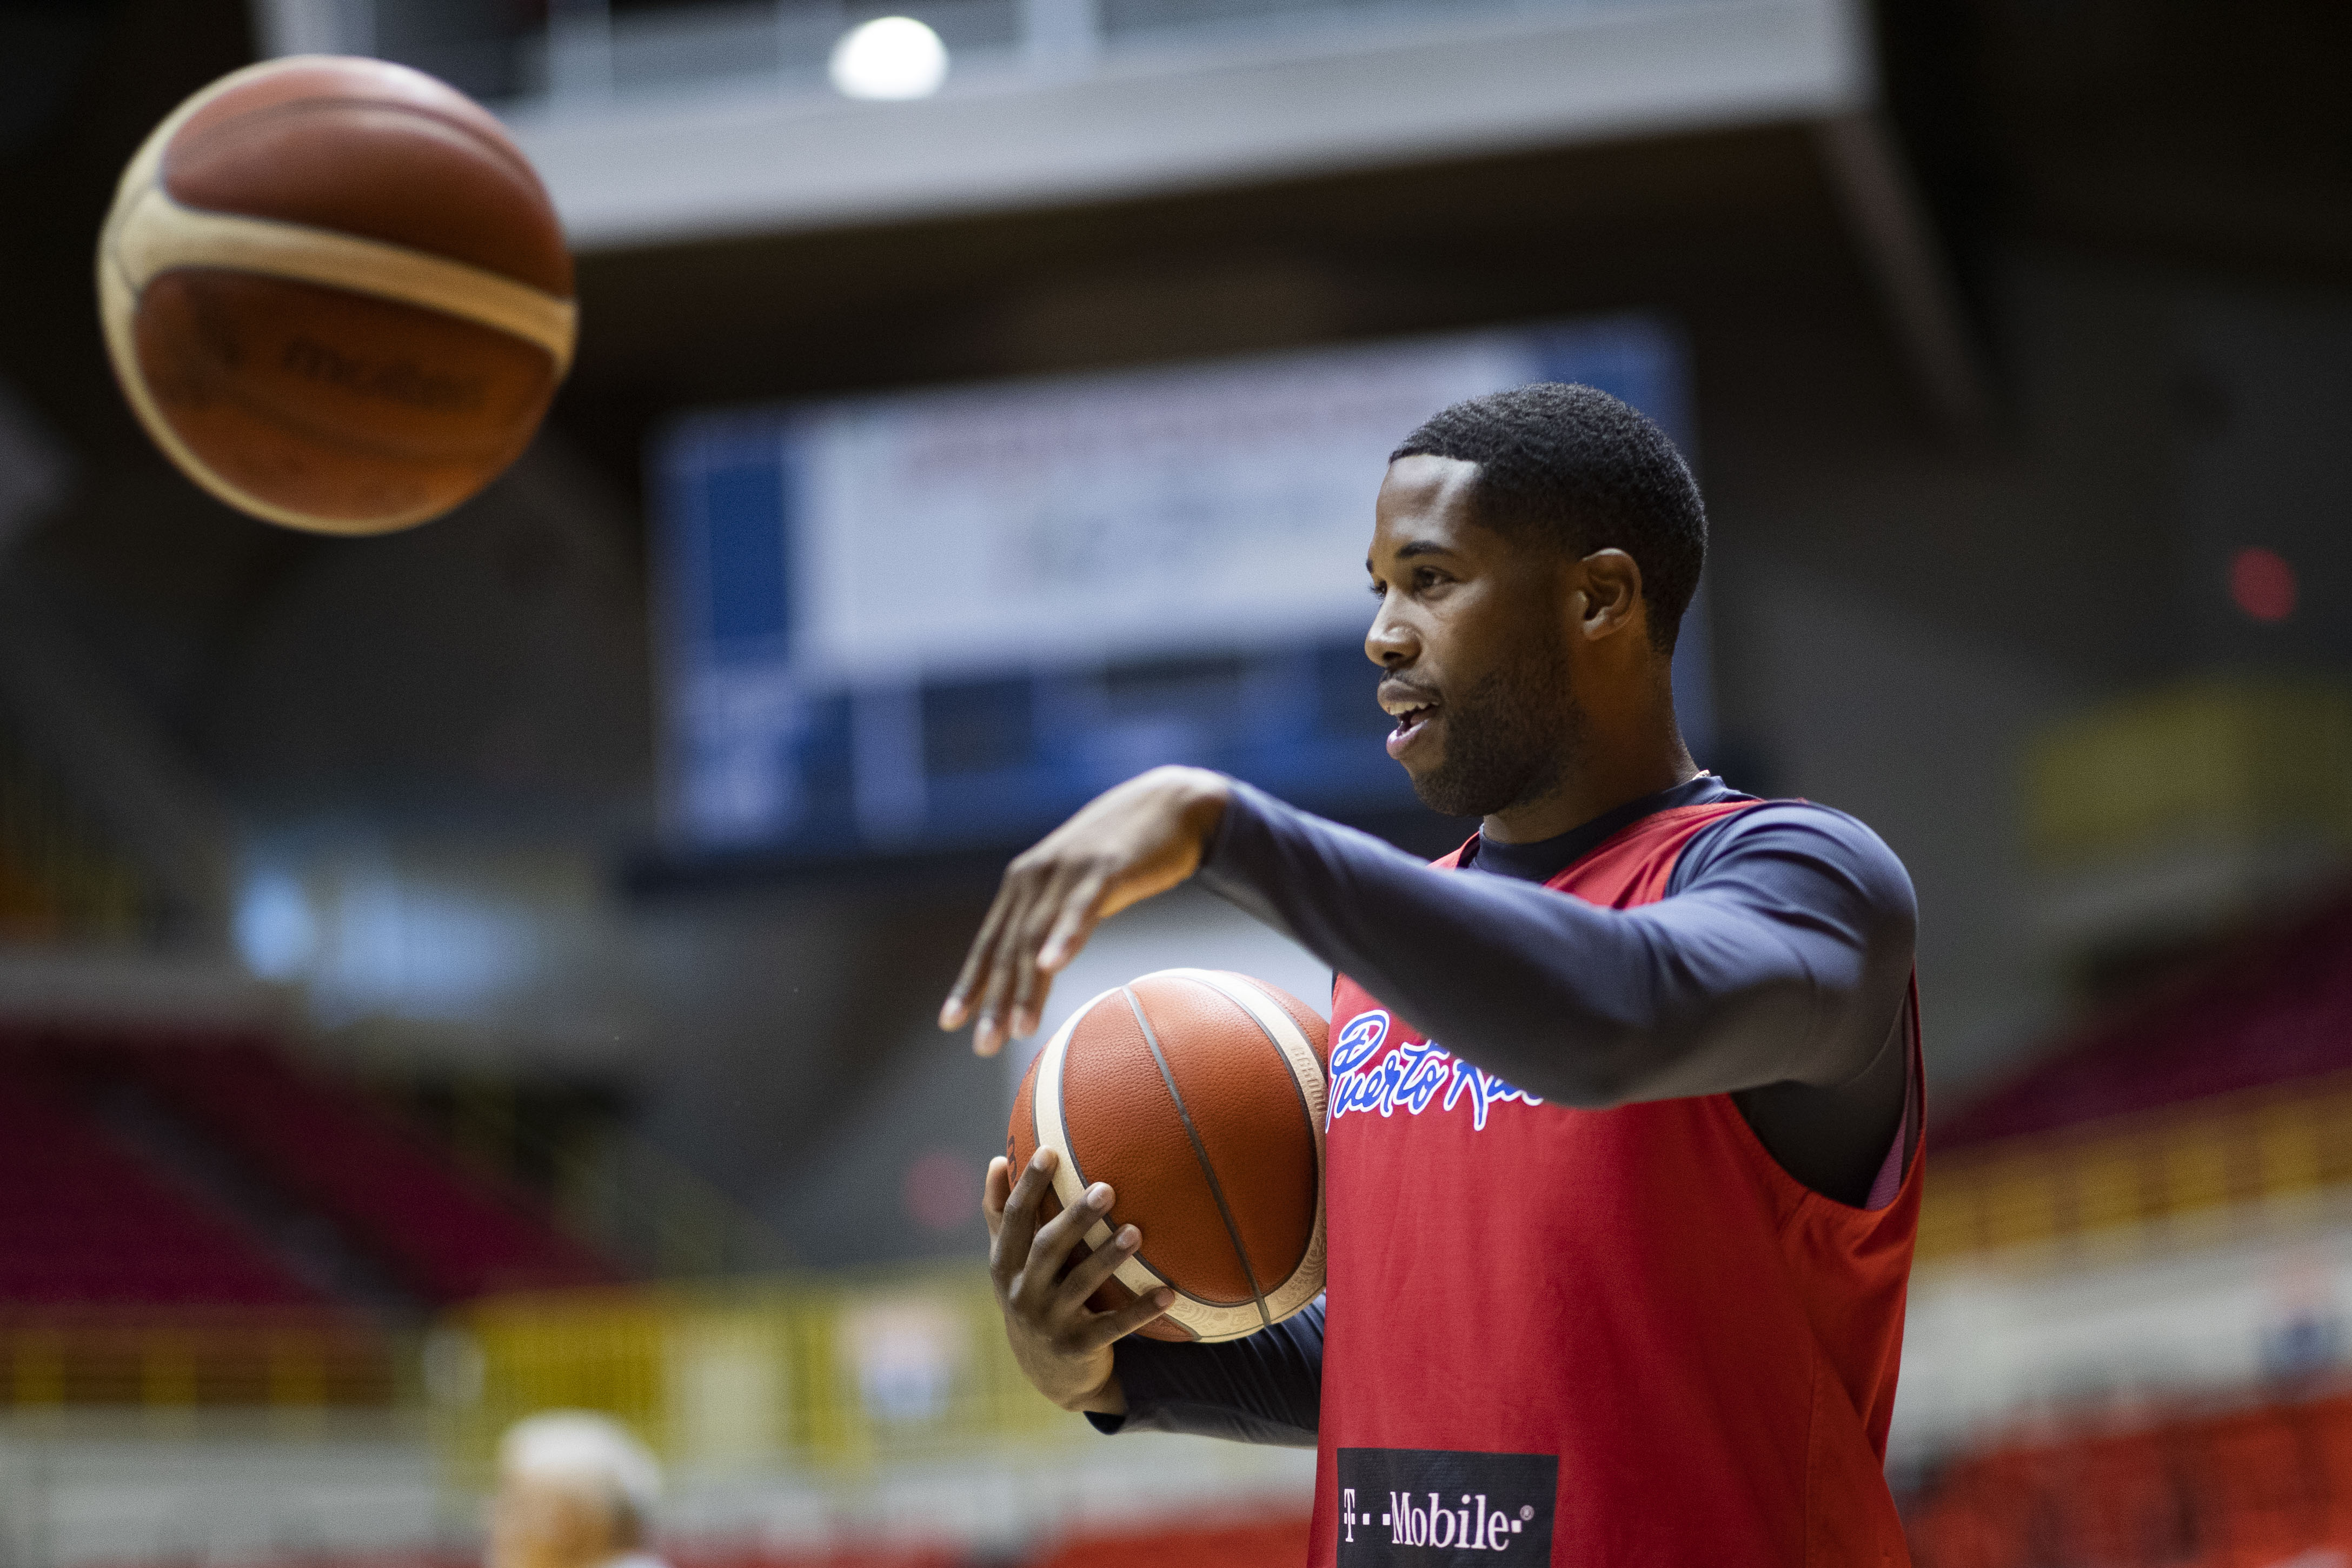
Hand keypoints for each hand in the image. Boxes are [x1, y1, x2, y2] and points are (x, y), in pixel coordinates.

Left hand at [941, 765, 1230, 1055]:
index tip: (951, 1023)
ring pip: (1037, 936)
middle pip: (1007, 947)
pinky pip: (1079, 909)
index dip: (969, 983)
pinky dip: (1064, 937)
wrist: (1170, 805)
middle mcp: (1035, 877)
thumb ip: (1054, 918)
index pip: (990, 942)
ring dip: (1026, 986)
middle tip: (983, 1045)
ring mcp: (1068, 871)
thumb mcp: (1077, 888)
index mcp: (1024, 885)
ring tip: (1018, 1029)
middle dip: (992, 999)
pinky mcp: (1104, 869)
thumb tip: (1039, 964)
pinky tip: (1053, 965)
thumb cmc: (1122, 856)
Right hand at [984, 1149, 1175, 1412]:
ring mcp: (1049, 1323)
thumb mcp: (1009, 1261)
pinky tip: (1169, 1293)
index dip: (1029, 1185)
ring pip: (1080, 1285)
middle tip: (1107, 1189)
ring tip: (1136, 1232)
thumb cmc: (1031, 1295)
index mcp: (1005, 1265)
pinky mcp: (1078, 1348)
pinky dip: (1141, 1312)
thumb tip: (998, 1159)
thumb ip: (1001, 1214)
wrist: (1047, 1372)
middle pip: (1047, 1248)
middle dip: (1075, 1218)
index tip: (1049, 1151)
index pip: (1014, 1218)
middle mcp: (1021, 1293)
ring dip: (1108, 1258)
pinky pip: (1113, 1327)